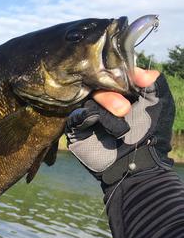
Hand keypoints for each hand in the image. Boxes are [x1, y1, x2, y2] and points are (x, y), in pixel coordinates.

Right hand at [65, 71, 174, 187]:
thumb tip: (142, 71)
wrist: (139, 166)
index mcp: (122, 93)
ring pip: (88, 100)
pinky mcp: (77, 130)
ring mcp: (89, 116)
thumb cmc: (153, 136)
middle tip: (124, 110)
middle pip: (98, 85)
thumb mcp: (161, 106)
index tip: (136, 80)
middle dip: (111, 95)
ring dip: (104, 111)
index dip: (123, 74)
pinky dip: (85, 116)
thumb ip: (155, 83)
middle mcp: (103, 102)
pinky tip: (95, 121)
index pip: (114, 75)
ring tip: (120, 130)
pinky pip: (76, 116)